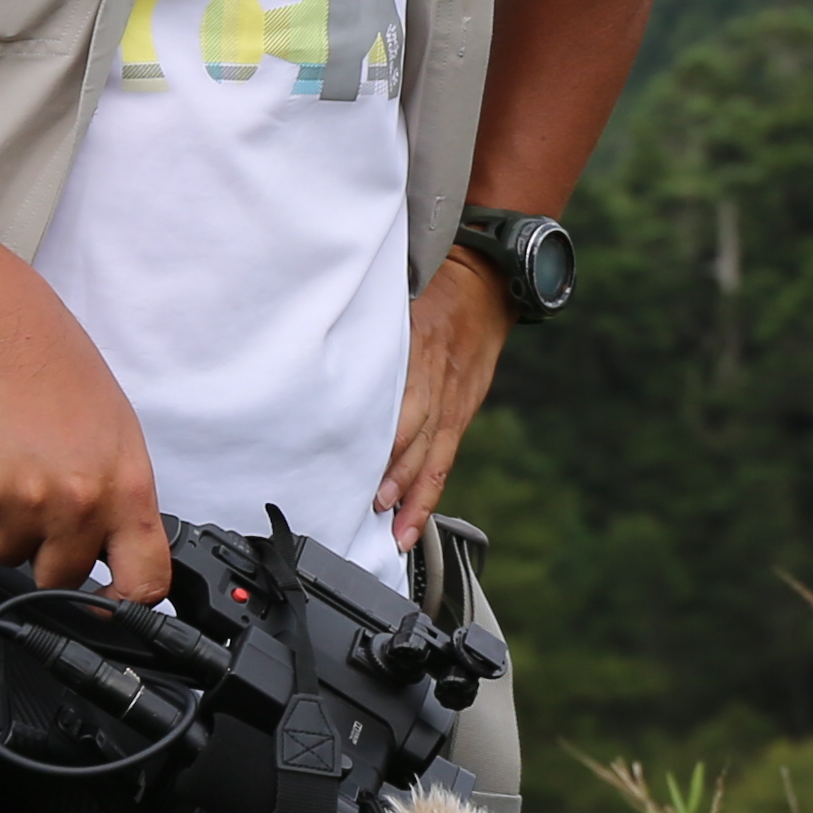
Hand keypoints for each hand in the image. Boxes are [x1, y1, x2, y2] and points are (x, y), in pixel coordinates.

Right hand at [0, 300, 167, 603]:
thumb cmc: (57, 374)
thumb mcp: (117, 437)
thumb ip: (119, 498)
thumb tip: (119, 551)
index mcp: (127, 489)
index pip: (146, 581)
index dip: (126, 606)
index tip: (108, 606)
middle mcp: (82, 502)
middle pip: (62, 578)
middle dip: (47, 553)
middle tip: (40, 504)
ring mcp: (29, 501)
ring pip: (9, 556)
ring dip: (5, 525)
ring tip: (13, 469)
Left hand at [376, 250, 509, 548]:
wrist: (488, 286)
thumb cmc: (435, 290)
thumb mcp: (401, 299)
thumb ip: (370, 331)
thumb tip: (324, 360)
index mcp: (419, 345)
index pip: (402, 394)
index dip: (385, 429)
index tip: (357, 456)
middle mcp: (438, 378)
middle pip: (418, 432)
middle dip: (397, 471)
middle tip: (373, 501)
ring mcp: (453, 400)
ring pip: (433, 456)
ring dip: (413, 493)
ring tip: (394, 526)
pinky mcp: (461, 413)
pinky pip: (445, 460)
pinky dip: (428, 494)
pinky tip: (412, 522)